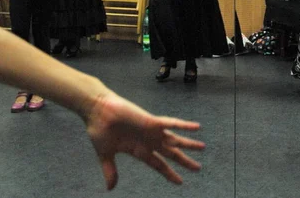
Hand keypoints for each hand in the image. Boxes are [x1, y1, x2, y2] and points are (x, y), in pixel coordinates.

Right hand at [85, 92, 204, 189]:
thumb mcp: (106, 154)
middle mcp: (149, 141)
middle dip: (184, 161)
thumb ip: (110, 171)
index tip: (180, 181)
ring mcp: (151, 131)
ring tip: (202, 147)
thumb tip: (110, 188)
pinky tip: (196, 127)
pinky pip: (171, 123)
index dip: (169, 173)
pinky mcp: (151, 121)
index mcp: (139, 150)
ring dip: (188, 143)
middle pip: (171, 153)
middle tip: (198, 168)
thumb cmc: (100, 130)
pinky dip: (184, 125)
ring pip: (175, 139)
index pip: (159, 165)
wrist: (96, 112)